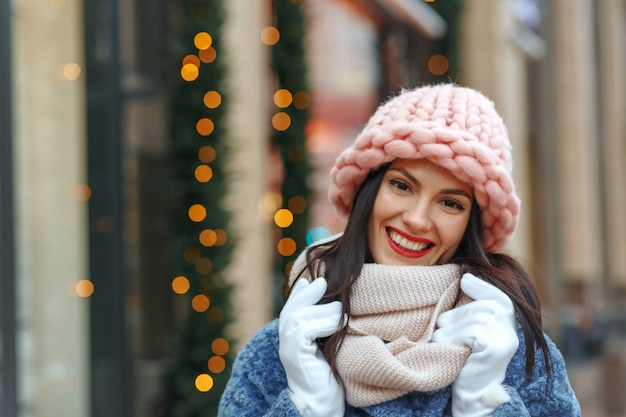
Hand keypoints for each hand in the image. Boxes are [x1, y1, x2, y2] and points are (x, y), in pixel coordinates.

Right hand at [279, 278, 345, 416]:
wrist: (320, 404)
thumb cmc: (328, 377)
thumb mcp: (325, 347)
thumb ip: (323, 328)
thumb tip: (331, 303)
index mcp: (291, 337)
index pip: (291, 307)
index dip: (300, 293)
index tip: (312, 280)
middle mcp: (284, 340)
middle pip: (292, 307)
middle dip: (307, 293)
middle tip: (322, 282)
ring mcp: (287, 346)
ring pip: (301, 315)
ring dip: (324, 311)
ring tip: (341, 312)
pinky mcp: (295, 353)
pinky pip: (307, 328)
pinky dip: (325, 323)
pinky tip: (339, 325)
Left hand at [433, 273, 518, 416]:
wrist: (472, 393)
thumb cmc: (467, 358)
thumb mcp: (473, 330)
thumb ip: (473, 309)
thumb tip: (465, 276)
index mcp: (508, 325)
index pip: (499, 297)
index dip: (481, 286)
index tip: (464, 279)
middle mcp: (511, 331)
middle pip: (481, 307)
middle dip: (456, 316)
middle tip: (443, 329)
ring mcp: (506, 339)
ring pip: (472, 320)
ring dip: (450, 331)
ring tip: (444, 342)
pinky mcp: (495, 348)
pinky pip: (470, 332)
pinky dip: (454, 339)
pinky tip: (452, 350)